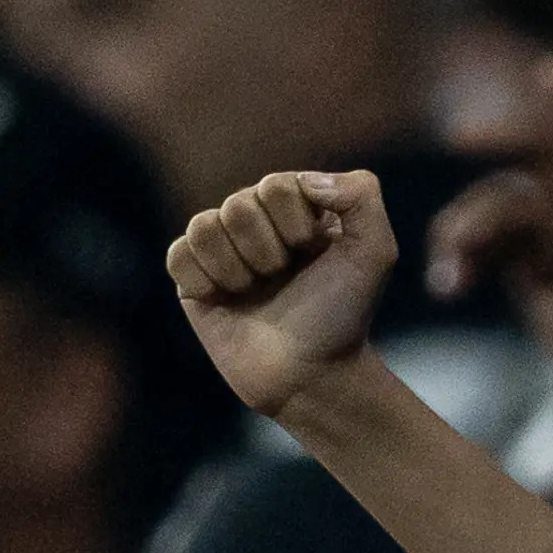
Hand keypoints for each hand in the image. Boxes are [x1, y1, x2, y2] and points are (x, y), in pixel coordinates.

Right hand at [169, 170, 397, 417]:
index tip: (313, 256)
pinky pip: (178, 255)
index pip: (276, 186)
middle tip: (284, 279)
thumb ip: (361, 195)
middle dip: (267, 252)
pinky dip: (203, 280)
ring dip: (236, 268)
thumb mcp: (374, 251)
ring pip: (204, 226)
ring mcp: (222, 248)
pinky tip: (225, 299)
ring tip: (256, 291)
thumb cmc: (343, 314)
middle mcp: (257, 220)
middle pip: (239, 205)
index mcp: (296, 206)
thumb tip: (305, 179)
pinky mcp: (192, 279)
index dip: (295, 226)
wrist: (310, 374)